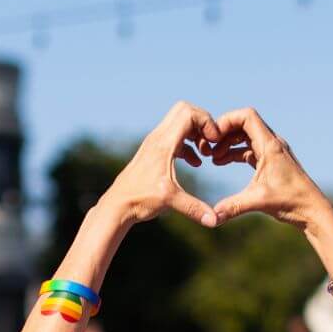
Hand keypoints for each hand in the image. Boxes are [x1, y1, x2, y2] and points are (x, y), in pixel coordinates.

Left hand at [104, 101, 221, 226]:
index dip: (206, 122)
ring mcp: (154, 144)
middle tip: (211, 143)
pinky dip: (189, 143)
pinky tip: (195, 163)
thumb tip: (215, 221)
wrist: (117, 205)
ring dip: (196, 133)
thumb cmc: (140, 200)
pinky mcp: (154, 152)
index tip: (214, 142)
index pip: (188, 113)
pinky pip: (175, 136)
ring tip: (206, 154)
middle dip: (202, 123)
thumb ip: (194, 208)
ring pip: (179, 122)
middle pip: (184, 110)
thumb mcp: (170, 202)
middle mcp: (158, 138)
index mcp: (163, 144)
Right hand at [209, 107, 329, 228]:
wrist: (312, 210)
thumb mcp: (259, 201)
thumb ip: (233, 207)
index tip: (213, 138)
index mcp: (270, 145)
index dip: (227, 121)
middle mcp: (272, 144)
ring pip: (246, 137)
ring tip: (213, 159)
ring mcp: (273, 153)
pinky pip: (250, 149)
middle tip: (209, 149)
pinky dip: (235, 153)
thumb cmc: (291, 201)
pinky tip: (222, 163)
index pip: (247, 116)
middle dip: (224, 134)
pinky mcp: (272, 162)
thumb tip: (211, 218)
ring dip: (228, 144)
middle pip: (244, 124)